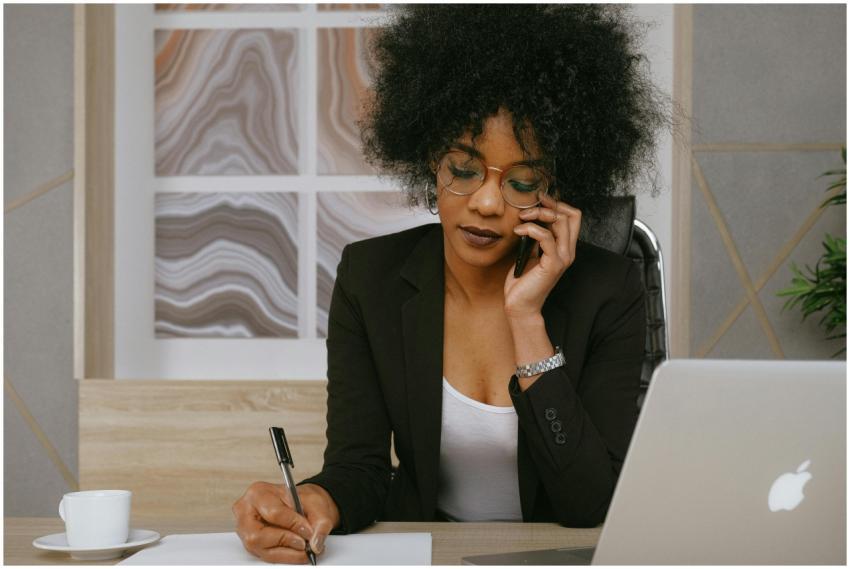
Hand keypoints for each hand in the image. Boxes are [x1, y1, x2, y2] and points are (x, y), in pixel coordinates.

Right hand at [233, 481, 339, 563]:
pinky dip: (284, 556)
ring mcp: (245, 530)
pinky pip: (265, 556)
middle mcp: (246, 512)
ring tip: (303, 548)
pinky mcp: (251, 544)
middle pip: (259, 536)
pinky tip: (295, 551)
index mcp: (259, 493)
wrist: (301, 505)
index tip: (308, 531)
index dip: (293, 525)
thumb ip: (320, 524)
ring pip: (261, 549)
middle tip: (305, 543)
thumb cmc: (303, 500)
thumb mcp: (317, 505)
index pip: (274, 513)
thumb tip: (315, 543)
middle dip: (286, 541)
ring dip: (286, 552)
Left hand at [504, 193, 580, 319]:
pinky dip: (530, 229)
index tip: (538, 200)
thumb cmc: (523, 282)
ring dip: (538, 214)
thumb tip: (531, 219)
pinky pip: (546, 237)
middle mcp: (568, 251)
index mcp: (565, 247)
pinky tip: (518, 230)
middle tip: (528, 207)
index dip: (557, 204)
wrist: (520, 305)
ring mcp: (562, 258)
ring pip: (560, 222)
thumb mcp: (530, 253)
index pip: (573, 216)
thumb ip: (536, 238)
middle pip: (570, 215)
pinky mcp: (553, 264)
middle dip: (548, 205)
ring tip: (522, 217)